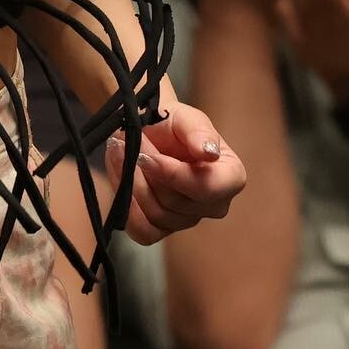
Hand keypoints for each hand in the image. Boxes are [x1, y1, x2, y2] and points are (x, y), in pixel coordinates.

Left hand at [103, 100, 245, 245]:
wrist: (146, 128)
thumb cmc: (171, 121)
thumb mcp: (185, 117)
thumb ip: (199, 131)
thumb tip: (210, 152)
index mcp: (229, 177)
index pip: (208, 189)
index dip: (175, 175)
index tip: (147, 155)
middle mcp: (213, 204)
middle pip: (177, 203)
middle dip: (146, 171)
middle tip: (128, 143)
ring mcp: (187, 219)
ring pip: (156, 214)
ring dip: (131, 181)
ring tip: (120, 150)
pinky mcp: (161, 228)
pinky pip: (143, 231)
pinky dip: (126, 205)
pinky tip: (119, 175)